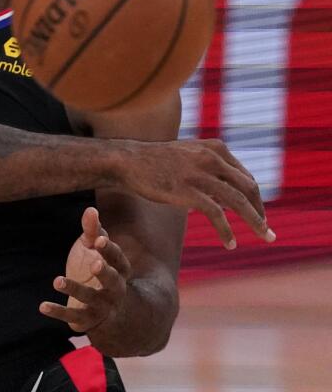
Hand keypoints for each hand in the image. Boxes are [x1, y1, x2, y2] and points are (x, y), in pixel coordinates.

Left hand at [39, 207, 130, 332]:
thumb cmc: (96, 269)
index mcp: (120, 270)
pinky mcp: (87, 320)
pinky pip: (73, 316)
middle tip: (94, 264)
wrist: (106, 311)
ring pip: (91, 299)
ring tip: (57, 281)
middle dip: (105, 273)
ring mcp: (102, 306)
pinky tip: (42, 306)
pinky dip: (58, 311)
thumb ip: (93, 231)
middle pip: (113, 281)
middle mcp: (116, 289)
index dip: (109, 250)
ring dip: (75, 289)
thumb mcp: (95, 250)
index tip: (98, 240)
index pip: (118, 259)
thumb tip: (91, 210)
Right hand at [115, 137, 273, 249]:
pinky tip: (230, 243)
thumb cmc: (154, 161)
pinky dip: (226, 231)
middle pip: (249, 188)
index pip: (246, 176)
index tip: (259, 213)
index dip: (255, 197)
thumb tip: (229, 199)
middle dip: (261, 210)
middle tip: (267, 230)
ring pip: (239, 202)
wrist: (126, 161)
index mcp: (215, 148)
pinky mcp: (187, 191)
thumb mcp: (188, 156)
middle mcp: (211, 158)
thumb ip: (211, 170)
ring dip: (255, 222)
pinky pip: (217, 214)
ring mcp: (200, 174)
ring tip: (264, 237)